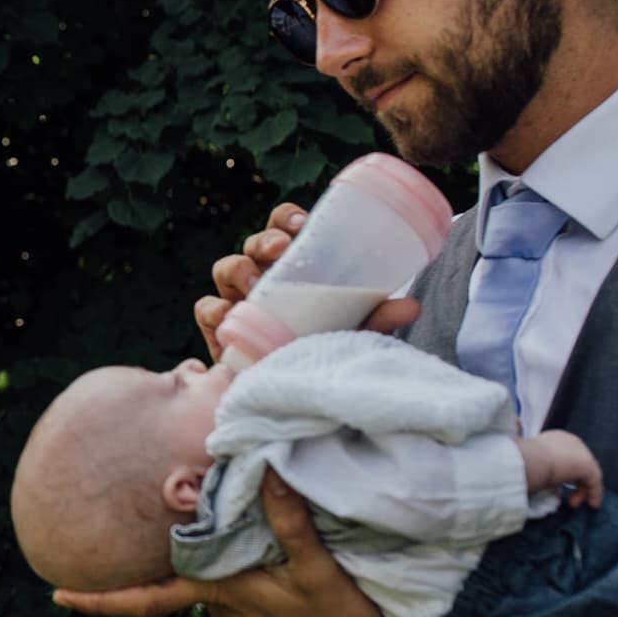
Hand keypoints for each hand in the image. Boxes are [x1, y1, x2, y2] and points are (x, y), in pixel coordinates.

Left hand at [55, 470, 409, 616]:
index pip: (147, 597)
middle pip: (168, 579)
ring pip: (196, 581)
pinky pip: (220, 590)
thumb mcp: (317, 569)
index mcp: (219, 592)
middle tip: (111, 530)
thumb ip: (288, 520)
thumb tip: (265, 469)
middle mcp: (217, 608)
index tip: (57, 596)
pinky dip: (214, 568)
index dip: (100, 599)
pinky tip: (230, 549)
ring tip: (183, 519)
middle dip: (142, 560)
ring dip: (186, 559)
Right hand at [195, 201, 420, 358]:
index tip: (303, 222)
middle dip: (263, 241)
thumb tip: (410, 306)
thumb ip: (376, 318)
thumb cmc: (320, 351)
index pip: (283, 228)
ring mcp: (238, 301)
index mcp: (292, 266)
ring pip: (225, 268)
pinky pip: (207, 309)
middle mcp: (262, 277)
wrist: (294, 398)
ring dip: (238, 269)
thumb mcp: (352, 332)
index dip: (286, 218)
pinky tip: (229, 314)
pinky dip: (214, 309)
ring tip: (254, 284)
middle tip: (280, 250)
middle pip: (253, 244)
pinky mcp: (221, 331)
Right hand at [519, 429, 603, 508]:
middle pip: (580, 465)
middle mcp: (572, 441)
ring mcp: (582, 452)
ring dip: (582, 490)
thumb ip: (541, 465)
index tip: (559, 486)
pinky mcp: (588, 466)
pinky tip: (592, 504)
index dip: (565, 472)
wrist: (529, 459)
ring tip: (573, 503)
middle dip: (576, 483)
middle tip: (567, 498)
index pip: (568, 456)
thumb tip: (541, 477)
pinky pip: (594, 482)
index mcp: (558, 438)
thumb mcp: (531, 460)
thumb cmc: (523, 460)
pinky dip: (594, 494)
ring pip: (588, 474)